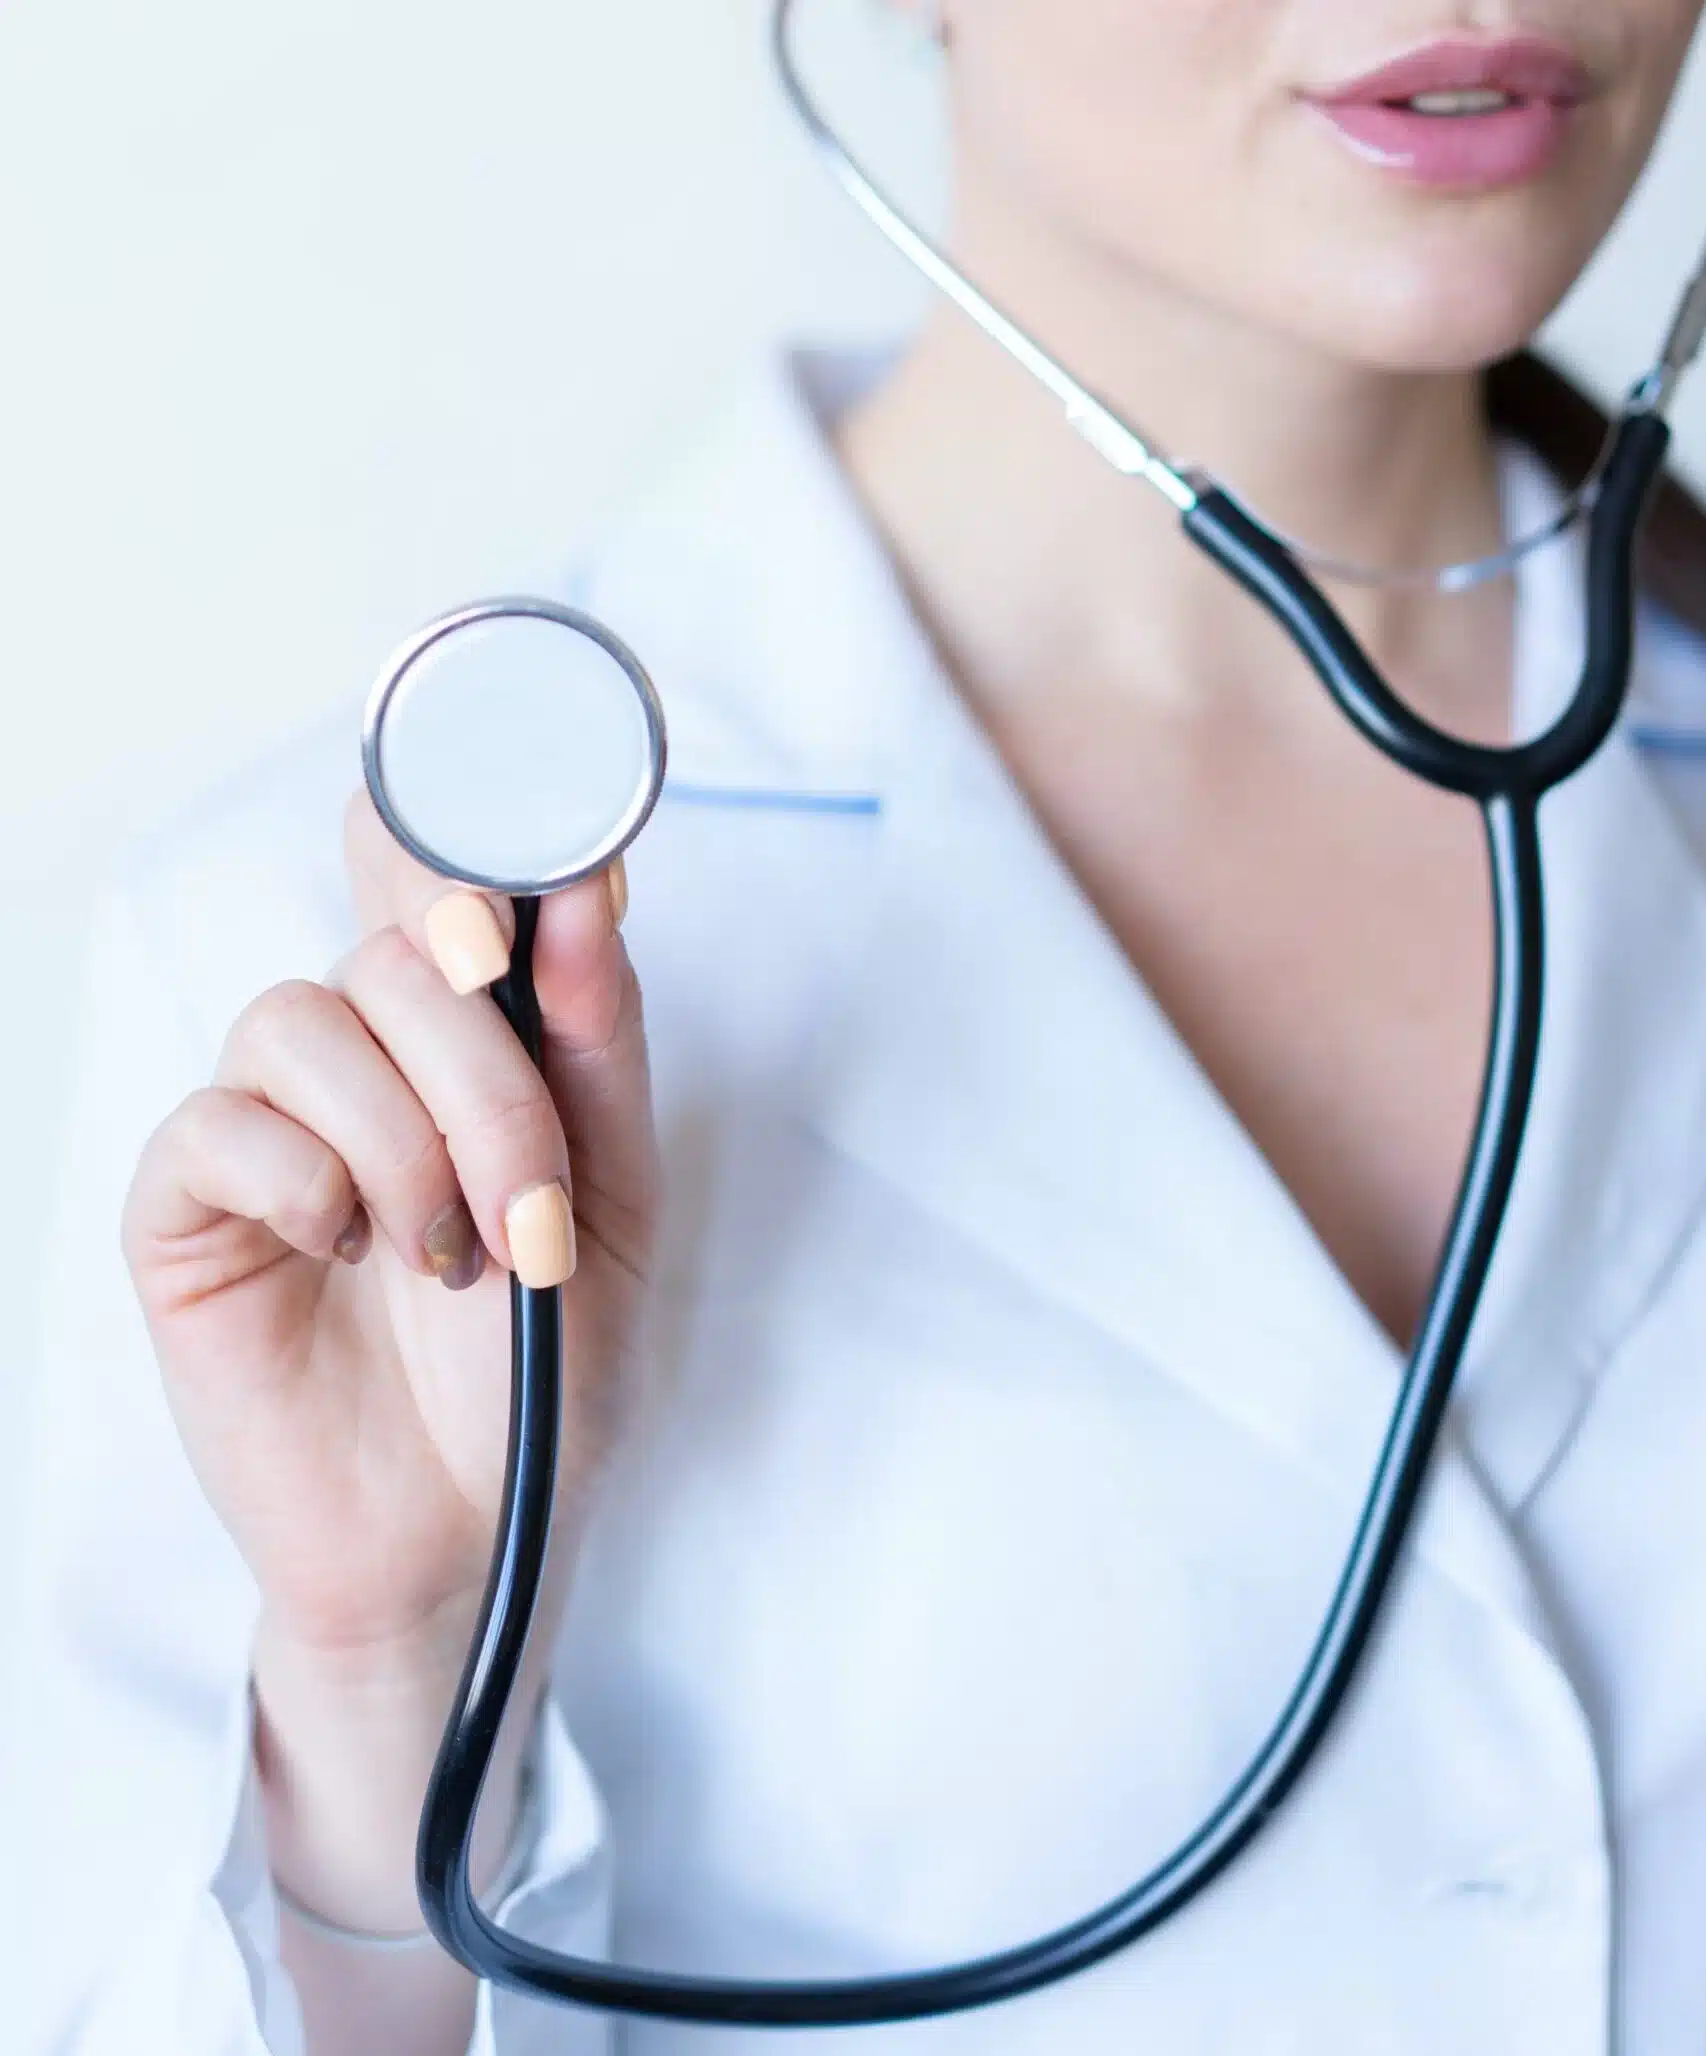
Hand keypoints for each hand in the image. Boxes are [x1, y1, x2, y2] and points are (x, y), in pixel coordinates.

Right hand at [123, 791, 658, 1936]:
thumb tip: (582, 892)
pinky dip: (306, 1182)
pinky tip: (350, 1255)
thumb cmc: (543, 1361)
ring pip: (301, 1017)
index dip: (468, 841)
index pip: (436, 872)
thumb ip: (596, 1048)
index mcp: (467, 1037)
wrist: (475, 1526)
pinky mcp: (187, 1207)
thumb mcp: (616, 1199)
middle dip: (486, 1074)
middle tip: (534, 1208)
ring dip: (405, 1142)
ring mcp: (269, 1123)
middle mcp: (363, 1055)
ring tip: (452, 1259)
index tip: (537, 886)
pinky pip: (218, 1125)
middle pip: (392, 947)